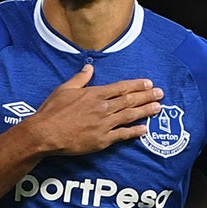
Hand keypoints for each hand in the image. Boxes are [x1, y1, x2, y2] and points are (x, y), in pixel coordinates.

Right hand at [24, 64, 163, 156]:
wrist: (45, 133)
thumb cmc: (52, 111)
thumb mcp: (64, 89)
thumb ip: (80, 79)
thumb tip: (89, 67)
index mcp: (95, 94)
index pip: (121, 87)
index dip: (136, 85)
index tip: (148, 83)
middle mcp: (103, 108)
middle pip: (129, 100)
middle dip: (147, 96)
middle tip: (160, 94)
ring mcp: (103, 125)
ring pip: (129, 116)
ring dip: (145, 111)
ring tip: (158, 108)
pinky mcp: (101, 140)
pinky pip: (122, 135)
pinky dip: (134, 132)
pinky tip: (144, 129)